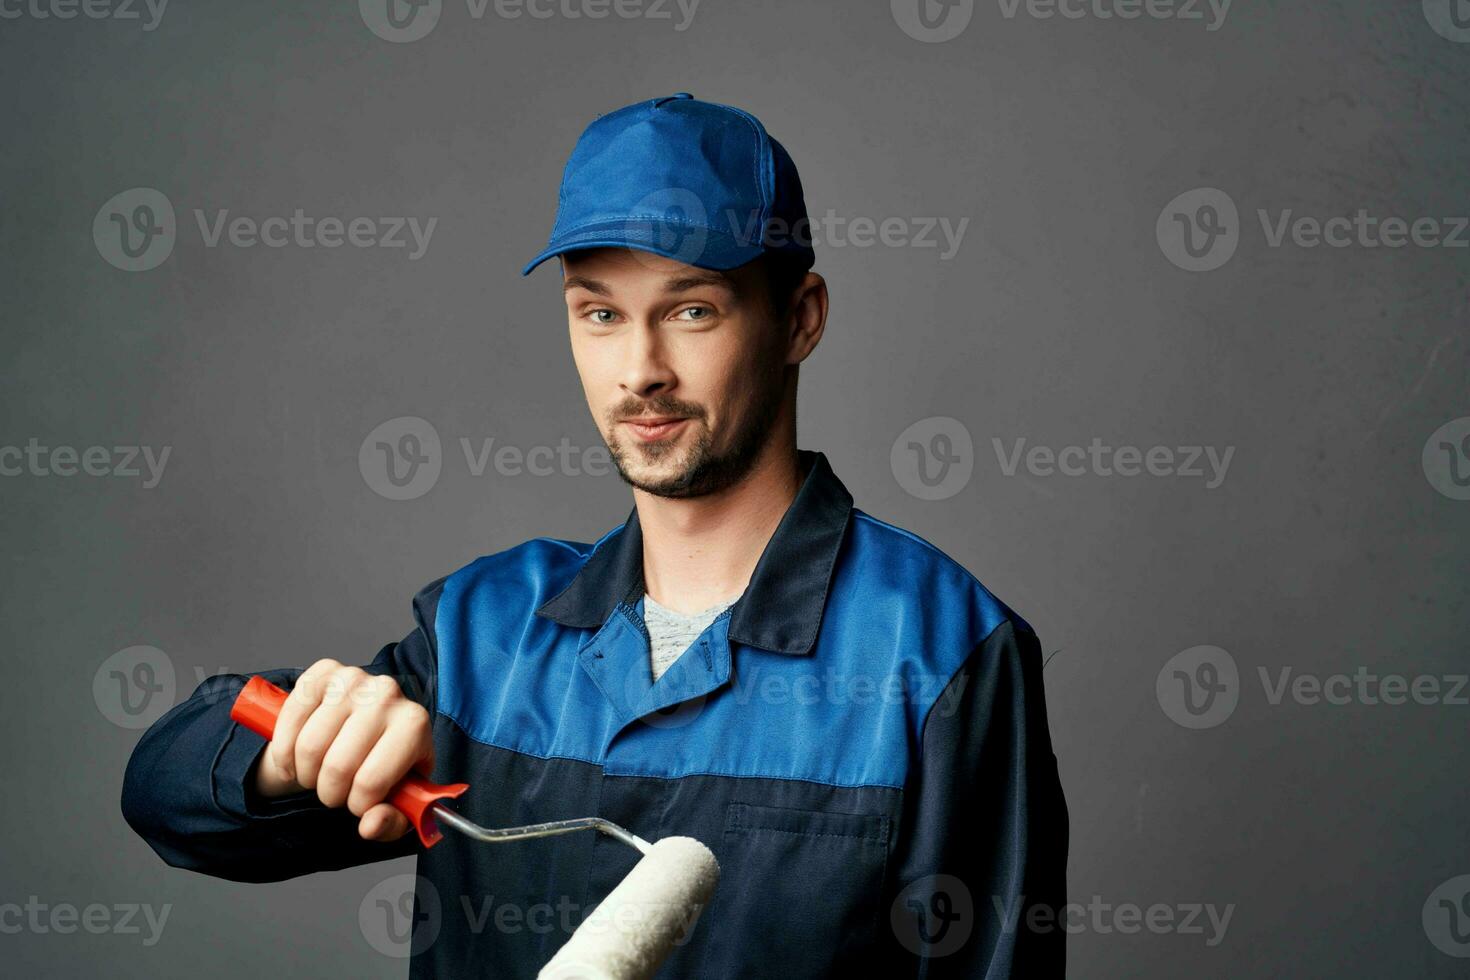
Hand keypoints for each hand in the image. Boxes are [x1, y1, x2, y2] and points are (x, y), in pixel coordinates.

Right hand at [252, 659, 432, 841]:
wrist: (363, 728)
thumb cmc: (383, 766)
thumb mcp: (396, 800)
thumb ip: (390, 821)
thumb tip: (371, 824)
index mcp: (414, 724)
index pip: (372, 780)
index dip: (358, 805)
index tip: (359, 805)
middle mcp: (387, 693)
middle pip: (338, 766)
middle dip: (329, 793)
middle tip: (334, 792)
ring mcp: (353, 678)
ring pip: (309, 747)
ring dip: (306, 774)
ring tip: (318, 774)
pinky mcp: (321, 672)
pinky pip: (289, 721)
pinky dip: (285, 752)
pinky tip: (296, 759)